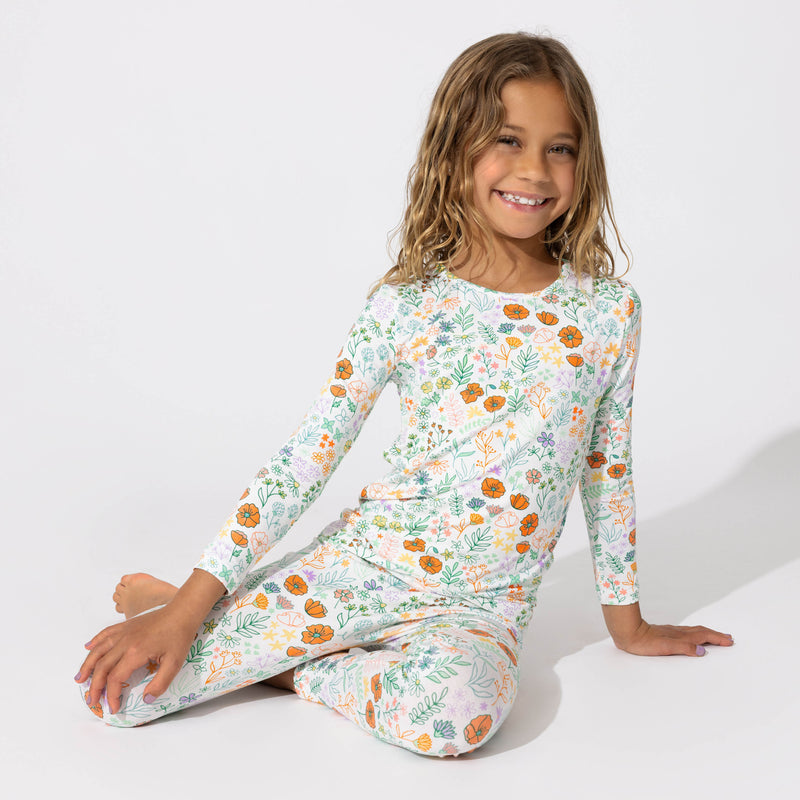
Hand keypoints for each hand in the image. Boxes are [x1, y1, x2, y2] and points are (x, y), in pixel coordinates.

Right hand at [76, 604, 197, 713]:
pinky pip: (105, 633)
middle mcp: (124, 642)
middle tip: (92, 701)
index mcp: (135, 652)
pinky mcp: (126, 625)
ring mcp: (123, 631)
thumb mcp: (174, 663)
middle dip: (94, 686)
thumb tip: (145, 700)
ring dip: (87, 665)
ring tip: (80, 680)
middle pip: (102, 667)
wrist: (182, 611)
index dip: (112, 695)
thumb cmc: (179, 636)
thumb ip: (160, 684)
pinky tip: (88, 648)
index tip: (114, 707)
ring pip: (98, 650)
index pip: (115, 678)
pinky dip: (94, 642)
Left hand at [601, 602, 733, 656]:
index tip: (730, 641)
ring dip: (707, 634)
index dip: (717, 639)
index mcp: (681, 636)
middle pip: (701, 632)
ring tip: (715, 636)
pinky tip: (692, 637)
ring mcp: (672, 632)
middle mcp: (678, 632)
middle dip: (716, 635)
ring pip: (694, 631)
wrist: (628, 633)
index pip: (703, 636)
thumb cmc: (644, 642)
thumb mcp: (665, 647)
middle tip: (728, 638)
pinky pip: (686, 632)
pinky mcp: (665, 633)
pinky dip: (695, 634)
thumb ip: (684, 648)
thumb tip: (702, 651)